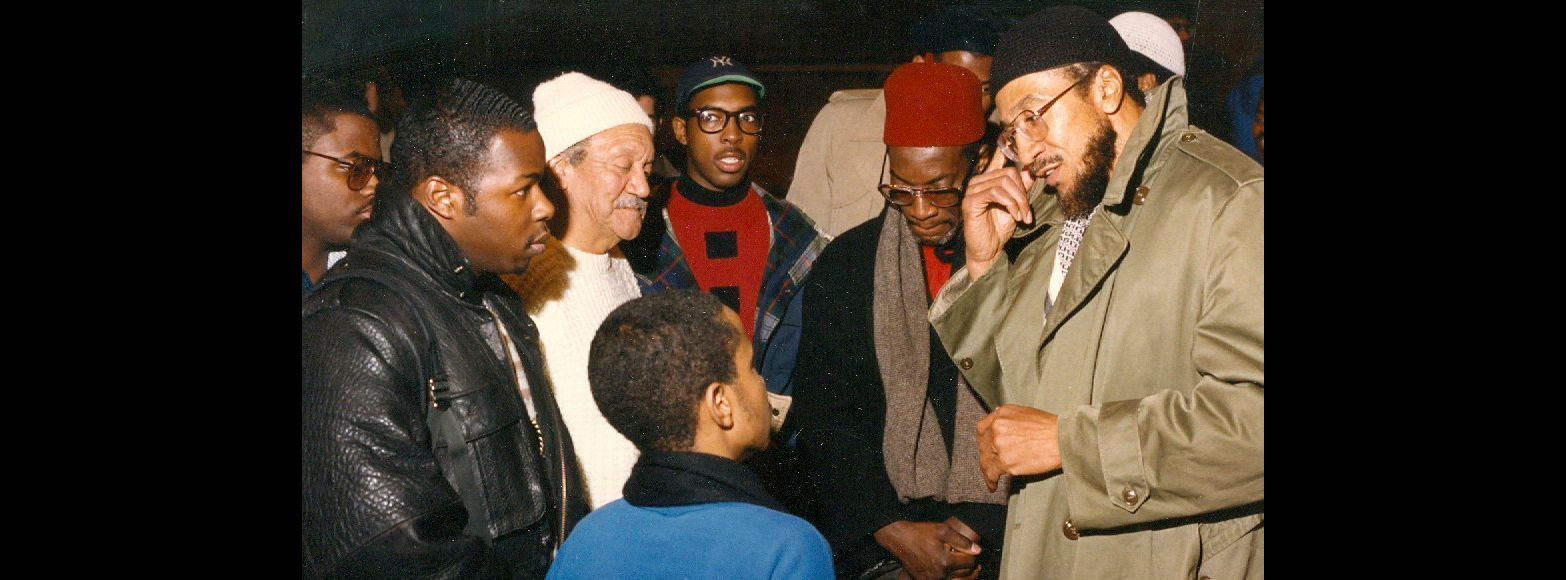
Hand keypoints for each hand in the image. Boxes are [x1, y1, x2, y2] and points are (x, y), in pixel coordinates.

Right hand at [874, 520, 980, 579]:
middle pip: (964, 575)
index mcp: (945, 562)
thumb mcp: (943, 530)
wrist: (899, 539)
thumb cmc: (920, 533)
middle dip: (971, 568)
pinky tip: (952, 572)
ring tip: (967, 569)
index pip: (969, 563)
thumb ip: (962, 541)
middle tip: (974, 562)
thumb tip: (978, 550)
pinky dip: (951, 578)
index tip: (974, 552)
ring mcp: (932, 579)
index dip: (974, 556)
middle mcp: (940, 574)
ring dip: (963, 576)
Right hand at [961, 146, 1034, 278]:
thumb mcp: (1016, 205)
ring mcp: (973, 190)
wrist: (988, 250)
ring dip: (1019, 201)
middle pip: (1009, 173)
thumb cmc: (999, 228)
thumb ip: (1022, 188)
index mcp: (988, 179)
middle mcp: (978, 181)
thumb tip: (1033, 170)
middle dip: (1023, 193)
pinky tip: (1014, 215)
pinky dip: (1009, 203)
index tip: (1023, 139)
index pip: (1000, 158)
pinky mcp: (971, 201)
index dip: (1010, 147)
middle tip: (1027, 213)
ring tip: (1022, 217)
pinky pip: (995, 192)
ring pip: (1004, 182)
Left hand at [976, 404, 1061, 491]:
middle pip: (984, 446)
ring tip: (990, 479)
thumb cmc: (1051, 427)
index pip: (982, 428)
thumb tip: (1000, 427)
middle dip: (987, 457)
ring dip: (987, 471)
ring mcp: (1000, 444)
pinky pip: (991, 473)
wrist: (1063, 438)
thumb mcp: (1026, 414)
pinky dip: (990, 481)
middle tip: (989, 465)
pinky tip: (992, 486)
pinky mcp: (1006, 461)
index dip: (983, 441)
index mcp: (1001, 414)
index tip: (985, 448)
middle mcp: (997, 427)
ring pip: (986, 460)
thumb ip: (1009, 420)